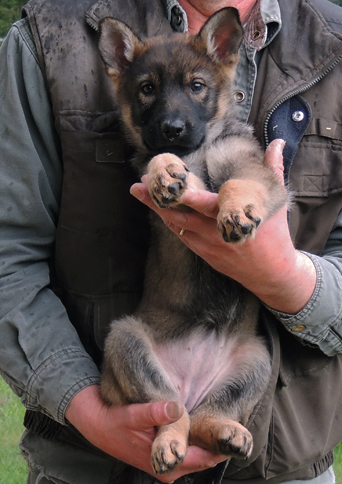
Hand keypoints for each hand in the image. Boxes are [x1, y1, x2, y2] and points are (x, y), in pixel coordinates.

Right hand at [65, 385, 225, 482]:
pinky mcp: (165, 455)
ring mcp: (168, 463)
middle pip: (206, 458)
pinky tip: (206, 424)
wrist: (96, 424)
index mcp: (166, 464)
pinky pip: (190, 450)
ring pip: (199, 455)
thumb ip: (154, 412)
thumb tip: (175, 407)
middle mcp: (170, 469)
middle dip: (220, 444)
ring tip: (227, 423)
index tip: (240, 431)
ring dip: (210, 441)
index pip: (206, 459)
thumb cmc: (114, 422)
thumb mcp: (131, 414)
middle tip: (239, 425)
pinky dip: (199, 439)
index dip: (223, 446)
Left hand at [130, 139, 316, 313]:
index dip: (188, 196)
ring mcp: (209, 245)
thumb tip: (276, 143)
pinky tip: (158, 211)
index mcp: (234, 217)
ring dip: (158, 209)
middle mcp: (217, 232)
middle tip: (140, 184)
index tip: (172, 183)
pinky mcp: (205, 255)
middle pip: (182, 215)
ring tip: (140, 192)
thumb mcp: (276, 202)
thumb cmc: (275, 235)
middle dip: (159, 200)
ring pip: (177, 226)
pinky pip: (182, 236)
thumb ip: (273, 169)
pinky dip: (169, 222)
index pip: (207, 204)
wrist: (271, 274)